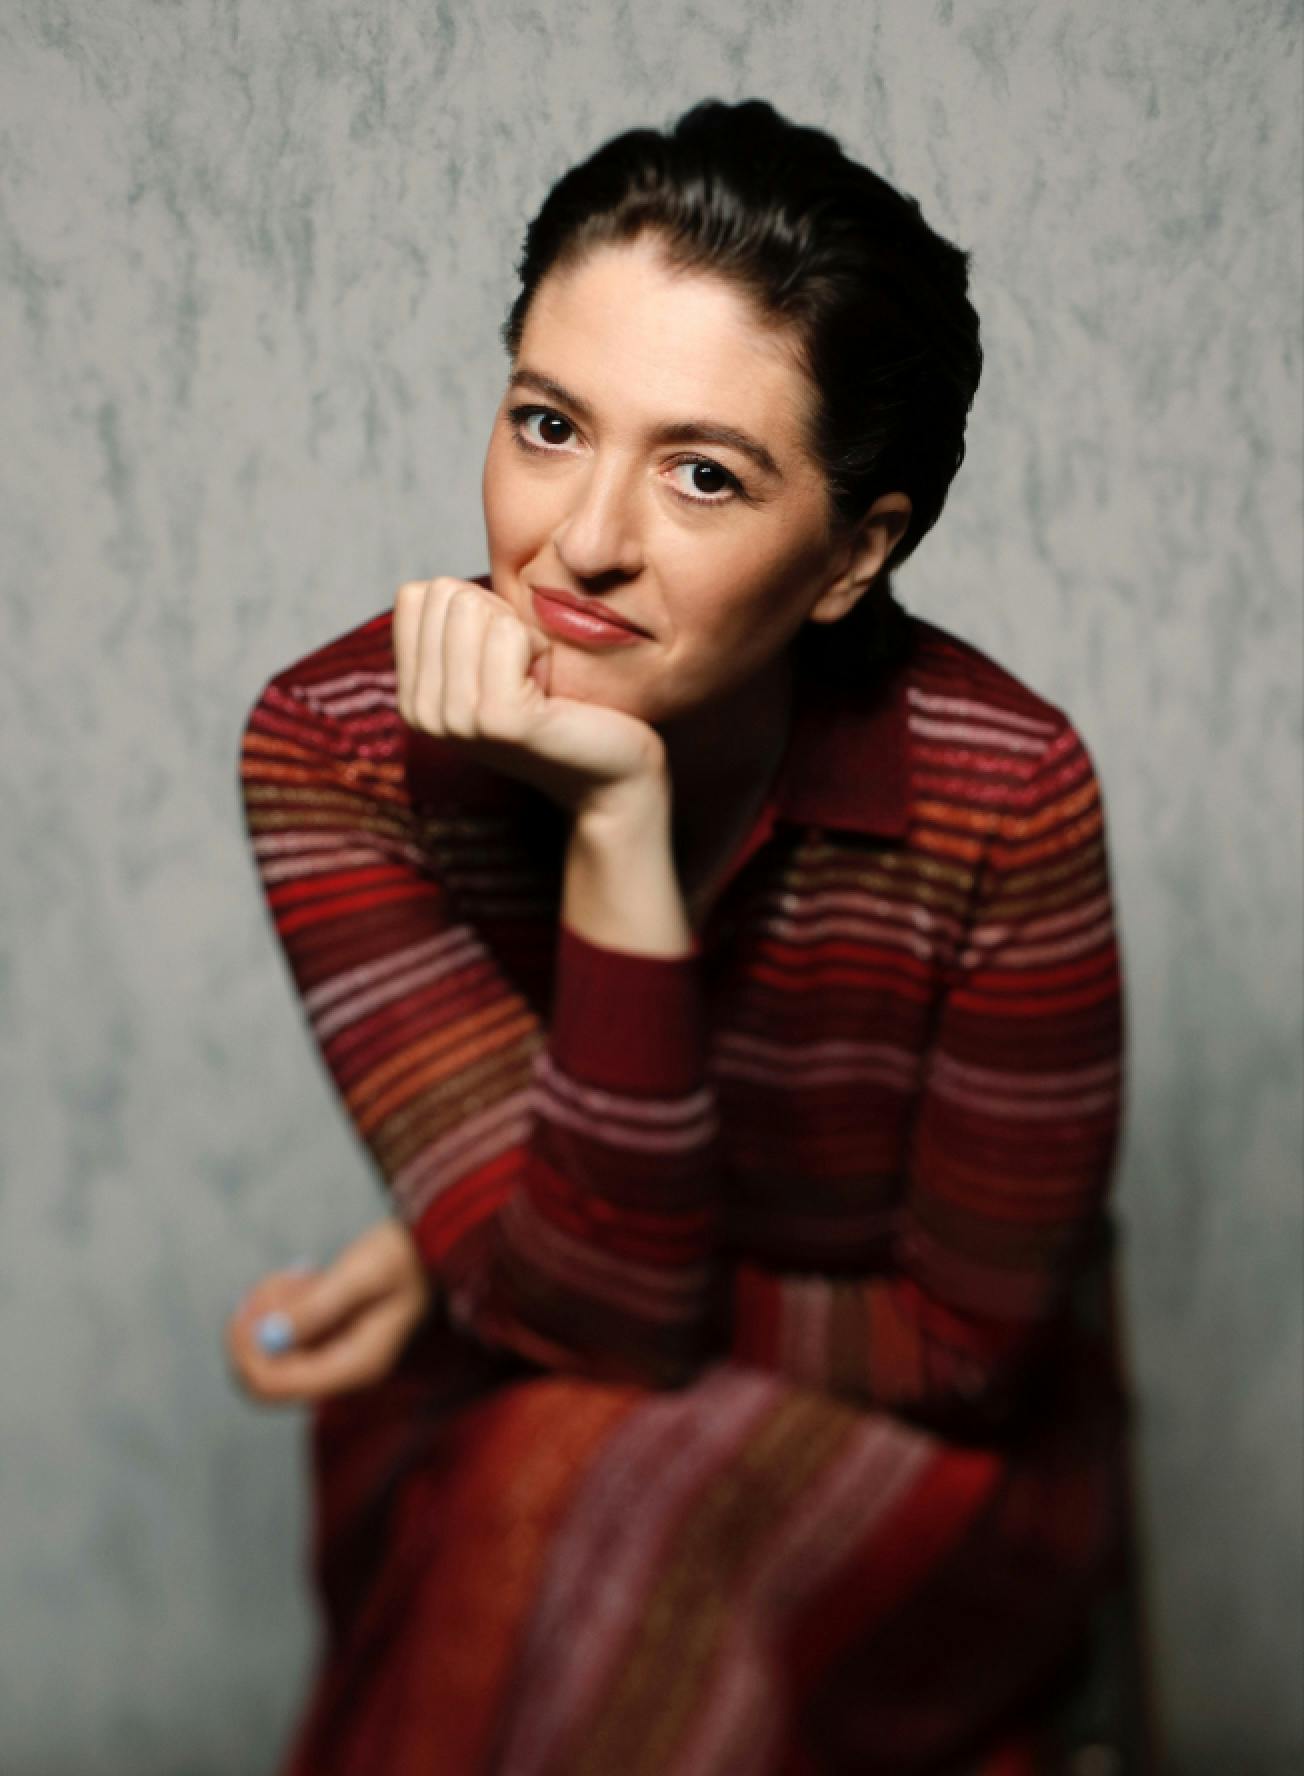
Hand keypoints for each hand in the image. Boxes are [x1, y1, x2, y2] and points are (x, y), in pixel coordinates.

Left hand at [224, 1219, 433, 1405]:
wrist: (427, 1251)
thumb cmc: (404, 1258)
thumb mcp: (363, 1273)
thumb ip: (318, 1305)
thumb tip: (270, 1332)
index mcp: (354, 1367)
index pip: (277, 1387)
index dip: (247, 1356)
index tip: (242, 1312)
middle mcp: (339, 1373)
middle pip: (263, 1378)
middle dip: (252, 1333)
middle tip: (267, 1286)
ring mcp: (328, 1360)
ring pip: (267, 1353)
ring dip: (267, 1310)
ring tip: (301, 1273)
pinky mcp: (322, 1342)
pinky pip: (279, 1335)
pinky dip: (278, 1305)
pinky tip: (305, 1277)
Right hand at [392, 577, 667, 816]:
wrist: (608, 773)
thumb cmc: (560, 706)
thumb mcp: (491, 660)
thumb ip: (455, 626)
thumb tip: (439, 585)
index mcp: (412, 695)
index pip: (415, 596)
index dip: (473, 607)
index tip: (503, 656)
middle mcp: (422, 712)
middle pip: (445, 597)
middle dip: (498, 619)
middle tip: (525, 671)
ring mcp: (457, 719)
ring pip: (474, 608)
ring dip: (522, 633)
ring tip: (538, 683)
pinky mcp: (498, 718)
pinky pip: (510, 632)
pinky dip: (541, 646)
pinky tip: (551, 690)